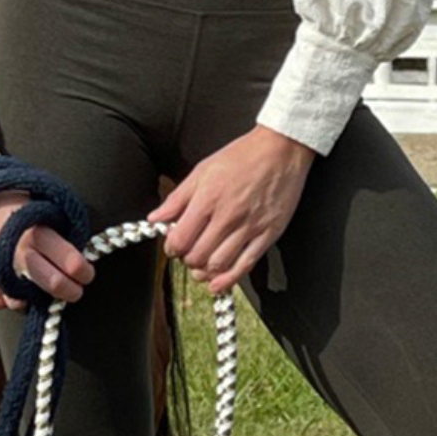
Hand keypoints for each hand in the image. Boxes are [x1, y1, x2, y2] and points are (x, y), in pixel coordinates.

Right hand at [0, 195, 94, 312]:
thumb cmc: (10, 204)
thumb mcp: (38, 207)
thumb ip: (56, 232)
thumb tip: (80, 256)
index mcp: (38, 230)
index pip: (72, 262)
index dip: (84, 273)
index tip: (86, 275)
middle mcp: (18, 250)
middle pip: (53, 285)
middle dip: (70, 292)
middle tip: (74, 291)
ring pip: (23, 301)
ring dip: (33, 297)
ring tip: (36, 285)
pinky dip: (7, 297)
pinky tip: (11, 284)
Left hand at [154, 126, 314, 295]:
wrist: (280, 151)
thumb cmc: (242, 156)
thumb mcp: (203, 170)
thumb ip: (178, 198)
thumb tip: (156, 218)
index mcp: (208, 199)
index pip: (181, 238)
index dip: (172, 248)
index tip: (173, 246)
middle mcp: (228, 216)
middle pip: (198, 255)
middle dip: (187, 259)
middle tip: (188, 253)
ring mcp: (249, 227)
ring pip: (219, 264)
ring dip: (204, 271)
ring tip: (200, 266)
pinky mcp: (268, 235)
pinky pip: (246, 265)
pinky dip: (228, 279)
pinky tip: (217, 284)